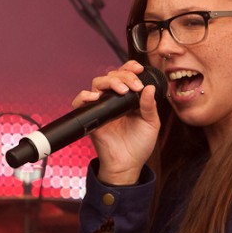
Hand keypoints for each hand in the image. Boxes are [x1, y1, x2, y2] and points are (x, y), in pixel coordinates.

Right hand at [71, 60, 160, 184]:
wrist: (128, 164)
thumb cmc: (139, 145)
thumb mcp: (151, 123)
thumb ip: (150, 105)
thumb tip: (149, 88)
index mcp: (127, 99)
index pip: (125, 76)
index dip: (129, 68)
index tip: (138, 69)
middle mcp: (113, 101)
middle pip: (110, 76)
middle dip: (123, 76)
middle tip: (134, 86)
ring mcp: (102, 108)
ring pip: (97, 84)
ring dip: (109, 82)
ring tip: (121, 90)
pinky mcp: (92, 118)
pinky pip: (80, 102)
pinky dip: (84, 96)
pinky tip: (95, 97)